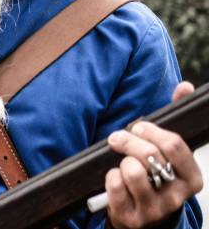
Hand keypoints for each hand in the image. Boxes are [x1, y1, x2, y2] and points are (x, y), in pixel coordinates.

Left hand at [104, 82, 202, 228]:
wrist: (140, 215)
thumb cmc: (154, 176)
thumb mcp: (167, 153)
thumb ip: (174, 120)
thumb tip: (184, 86)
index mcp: (191, 178)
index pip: (174, 145)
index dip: (151, 131)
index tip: (138, 128)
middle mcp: (177, 196)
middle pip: (150, 155)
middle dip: (128, 141)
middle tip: (118, 138)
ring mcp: (155, 209)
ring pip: (132, 171)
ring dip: (121, 162)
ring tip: (121, 163)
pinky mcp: (132, 217)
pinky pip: (114, 185)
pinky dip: (110, 177)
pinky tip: (115, 180)